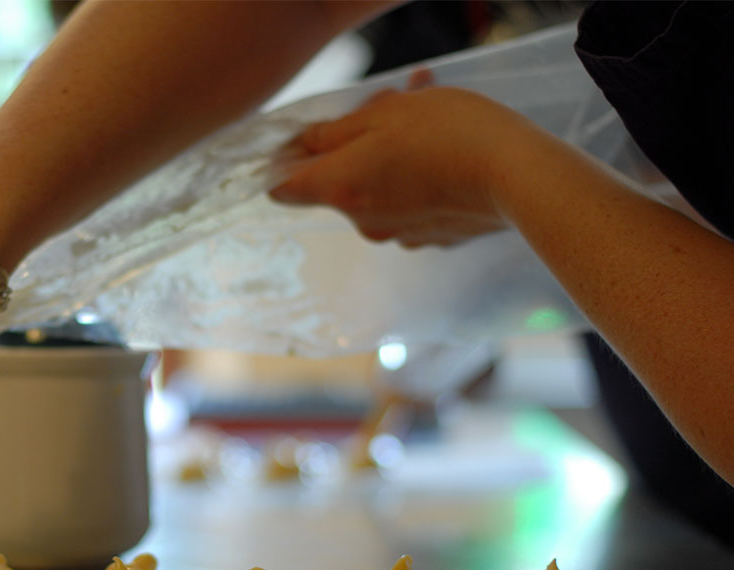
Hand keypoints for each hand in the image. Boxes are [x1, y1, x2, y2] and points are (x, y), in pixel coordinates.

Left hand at [269, 85, 543, 246]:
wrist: (516, 175)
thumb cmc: (447, 134)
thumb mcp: (382, 114)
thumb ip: (332, 132)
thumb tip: (300, 147)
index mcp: (339, 189)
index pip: (281, 188)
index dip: (285, 160)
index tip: (306, 137)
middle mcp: (361, 222)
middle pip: (336, 182)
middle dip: (354, 144)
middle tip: (389, 104)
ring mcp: (397, 234)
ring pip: (377, 188)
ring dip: (390, 155)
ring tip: (428, 115)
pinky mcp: (430, 237)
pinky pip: (409, 202)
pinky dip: (417, 177)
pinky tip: (446, 149)